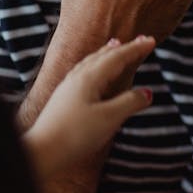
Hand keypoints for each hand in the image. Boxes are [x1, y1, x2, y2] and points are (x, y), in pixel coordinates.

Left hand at [23, 35, 154, 177]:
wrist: (42, 152)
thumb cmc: (75, 135)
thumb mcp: (109, 119)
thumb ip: (129, 103)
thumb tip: (147, 93)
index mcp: (89, 78)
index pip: (117, 57)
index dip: (135, 49)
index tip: (151, 41)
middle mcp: (77, 78)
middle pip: (103, 56)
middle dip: (123, 48)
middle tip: (140, 40)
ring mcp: (68, 88)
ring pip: (90, 63)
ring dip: (106, 53)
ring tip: (114, 46)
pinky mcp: (63, 99)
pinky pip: (83, 73)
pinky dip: (94, 66)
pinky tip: (91, 73)